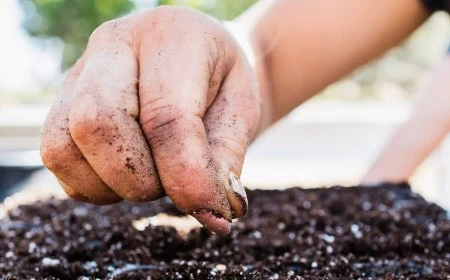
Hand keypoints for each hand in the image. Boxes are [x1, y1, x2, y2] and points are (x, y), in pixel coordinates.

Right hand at [40, 6, 260, 234]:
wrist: (200, 61)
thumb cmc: (222, 84)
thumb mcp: (242, 110)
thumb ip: (225, 158)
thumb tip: (213, 214)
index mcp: (171, 36)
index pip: (166, 116)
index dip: (187, 175)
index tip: (214, 212)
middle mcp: (114, 46)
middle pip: (96, 123)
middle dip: (140, 179)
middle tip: (176, 184)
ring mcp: (80, 74)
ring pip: (63, 147)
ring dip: (114, 185)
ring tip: (153, 176)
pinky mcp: (63, 104)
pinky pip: (59, 162)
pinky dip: (95, 186)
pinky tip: (129, 173)